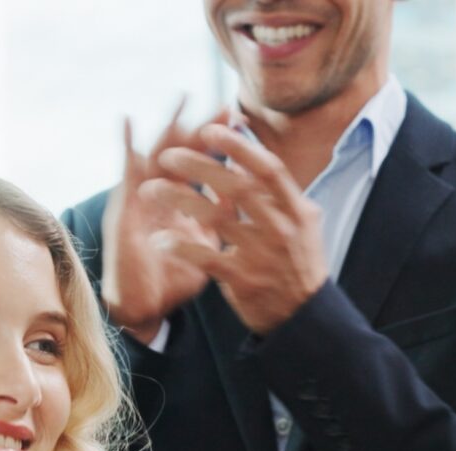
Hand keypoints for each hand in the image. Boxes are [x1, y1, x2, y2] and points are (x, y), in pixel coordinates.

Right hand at [102, 103, 224, 338]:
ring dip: (172, 127)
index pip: (206, 166)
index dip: (222, 145)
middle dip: (204, 128)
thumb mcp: (207, 246)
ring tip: (184, 99)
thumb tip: (245, 199)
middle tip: (225, 105)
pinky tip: (127, 122)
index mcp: (183, 203)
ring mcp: (142, 198)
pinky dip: (125, 146)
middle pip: (186, 153)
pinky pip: (125, 173)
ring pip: (158, 154)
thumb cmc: (173, 278)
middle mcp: (162, 194)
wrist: (146, 306)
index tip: (241, 121)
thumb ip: (222, 221)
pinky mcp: (124, 207)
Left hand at [146, 124, 328, 334]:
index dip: (238, 145)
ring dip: (178, 199)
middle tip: (167, 155)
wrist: (305, 316)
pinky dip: (181, 246)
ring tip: (150, 188)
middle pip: (237, 186)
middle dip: (198, 165)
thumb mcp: (301, 222)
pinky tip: (160, 238)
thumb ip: (278, 189)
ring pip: (214, 218)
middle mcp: (280, 228)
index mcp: (295, 209)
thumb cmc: (297, 262)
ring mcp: (262, 254)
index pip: (267, 168)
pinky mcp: (243, 280)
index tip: (209, 129)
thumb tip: (249, 150)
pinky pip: (205, 257)